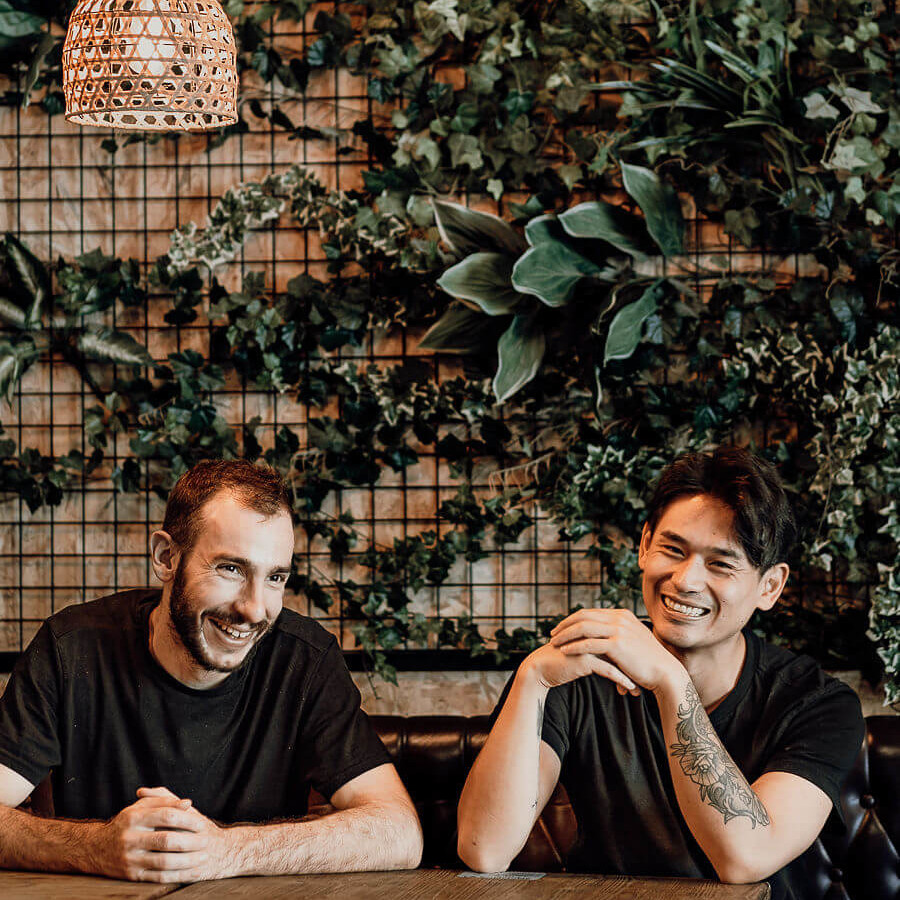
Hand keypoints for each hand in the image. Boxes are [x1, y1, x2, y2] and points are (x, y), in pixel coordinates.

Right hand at [91, 787, 234, 881]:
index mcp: (134, 817)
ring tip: (203, 857)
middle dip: (190, 842)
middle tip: (206, 841)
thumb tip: (188, 803)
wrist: (96, 849)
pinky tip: (191, 872)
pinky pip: (157, 877)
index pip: (166, 815)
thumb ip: (164, 801)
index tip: (201, 823)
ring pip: (163, 862)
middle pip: (166, 840)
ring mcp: (130, 859)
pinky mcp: (131, 875)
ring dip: (187, 861)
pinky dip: (177, 875)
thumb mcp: (140, 807)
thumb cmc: (127, 824)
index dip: (187, 819)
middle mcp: (130, 838)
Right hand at [523, 633, 640, 694]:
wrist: (540, 669)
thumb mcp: (582, 653)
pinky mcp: (585, 658)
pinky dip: (622, 679)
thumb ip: (597, 649)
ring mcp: (589, 644)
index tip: (640, 672)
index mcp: (594, 630)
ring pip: (618, 660)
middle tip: (644, 680)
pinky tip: (630, 688)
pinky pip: (609, 670)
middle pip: (622, 649)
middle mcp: (593, 634)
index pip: (619, 642)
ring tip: (638, 690)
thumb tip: (616, 657)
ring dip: (630, 675)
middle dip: (634, 667)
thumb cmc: (561, 662)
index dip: (630, 657)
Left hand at [549, 608, 685, 694]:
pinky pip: (588, 643)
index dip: (573, 619)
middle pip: (583, 616)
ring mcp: (619, 630)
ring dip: (565, 635)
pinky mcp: (617, 644)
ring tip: (554, 643)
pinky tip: (564, 652)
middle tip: (552, 634)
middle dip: (565, 624)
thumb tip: (603, 638)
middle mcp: (620, 618)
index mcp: (622, 615)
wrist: (665, 673)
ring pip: (583, 628)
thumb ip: (618, 635)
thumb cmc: (649, 661)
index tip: (561, 628)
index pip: (591, 612)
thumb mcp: (633, 640)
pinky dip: (574, 646)